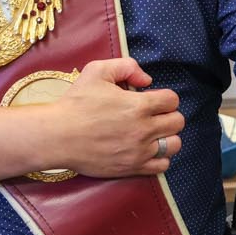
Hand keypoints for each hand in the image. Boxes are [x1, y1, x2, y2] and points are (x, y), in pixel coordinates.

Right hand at [43, 58, 186, 177]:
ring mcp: (139, 151)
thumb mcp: (97, 71)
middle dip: (168, 115)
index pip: (172, 100)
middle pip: (177, 122)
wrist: (58, 136)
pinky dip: (160, 158)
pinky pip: (162, 166)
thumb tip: (146, 80)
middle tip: (153, 115)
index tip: (152, 99)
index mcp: (138, 105)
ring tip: (153, 133)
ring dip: (167, 137)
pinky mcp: (132, 168)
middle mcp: (143, 129)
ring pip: (174, 145)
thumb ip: (126, 66)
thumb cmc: (76, 103)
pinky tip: (147, 150)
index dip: (164, 97)